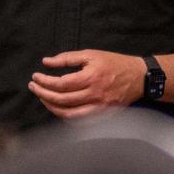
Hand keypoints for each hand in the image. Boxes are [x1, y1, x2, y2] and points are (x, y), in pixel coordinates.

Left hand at [29, 50, 146, 118]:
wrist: (140, 77)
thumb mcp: (91, 54)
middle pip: (61, 99)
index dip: (44, 82)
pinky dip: (65, 115)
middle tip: (33, 87)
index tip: (35, 77)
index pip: (60, 84)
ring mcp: (99, 107)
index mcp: (91, 77)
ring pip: (68, 113)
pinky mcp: (102, 114)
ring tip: (42, 97)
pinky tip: (58, 107)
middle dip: (43, 94)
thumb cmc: (115, 63)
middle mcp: (94, 94)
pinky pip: (79, 119)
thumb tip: (46, 62)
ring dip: (51, 107)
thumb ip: (67, 58)